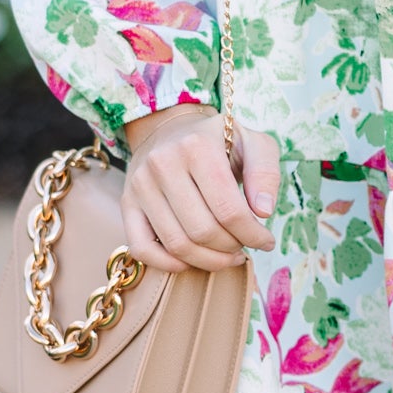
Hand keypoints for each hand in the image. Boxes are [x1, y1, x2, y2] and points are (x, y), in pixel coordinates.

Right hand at [120, 107, 279, 274]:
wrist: (172, 127)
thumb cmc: (219, 140)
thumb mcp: (253, 142)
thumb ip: (265, 173)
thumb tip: (263, 212)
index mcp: (197, 147)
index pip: (229, 210)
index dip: (253, 235)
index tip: (265, 241)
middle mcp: (163, 164)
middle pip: (203, 231)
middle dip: (232, 247)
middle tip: (244, 244)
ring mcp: (141, 185)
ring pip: (177, 245)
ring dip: (208, 260)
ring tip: (226, 254)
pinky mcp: (127, 203)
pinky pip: (142, 248)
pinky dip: (169, 264)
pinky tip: (192, 261)